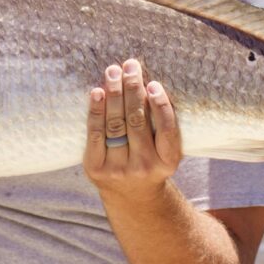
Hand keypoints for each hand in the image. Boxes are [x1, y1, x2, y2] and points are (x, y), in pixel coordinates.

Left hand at [82, 59, 181, 193]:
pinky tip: (97, 92)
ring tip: (113, 71)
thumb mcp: (166, 150)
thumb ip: (162, 124)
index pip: (167, 129)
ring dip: (114, 93)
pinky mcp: (96, 168)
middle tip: (130, 66)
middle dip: (133, 89)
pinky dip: (96, 110)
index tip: (153, 84)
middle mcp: (144, 166)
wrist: (132, 197)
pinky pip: (95, 134)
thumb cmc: (151, 161)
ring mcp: (118, 169)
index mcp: (168, 161)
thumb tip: (148, 83)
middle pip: (137, 121)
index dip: (160, 105)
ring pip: (115, 124)